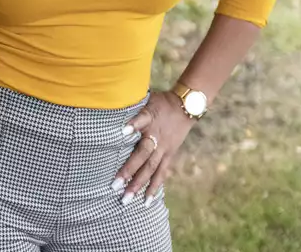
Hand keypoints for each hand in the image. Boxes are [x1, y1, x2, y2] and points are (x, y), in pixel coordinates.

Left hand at [112, 90, 194, 205]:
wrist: (186, 106)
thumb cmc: (161, 102)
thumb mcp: (147, 98)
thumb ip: (133, 107)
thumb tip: (113, 108)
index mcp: (150, 117)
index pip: (141, 120)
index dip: (133, 125)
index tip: (122, 132)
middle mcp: (156, 136)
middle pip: (143, 153)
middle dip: (129, 169)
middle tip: (114, 185)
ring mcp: (164, 148)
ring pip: (151, 168)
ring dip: (138, 184)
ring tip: (127, 199)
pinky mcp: (169, 155)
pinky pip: (161, 173)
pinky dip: (154, 187)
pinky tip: (146, 201)